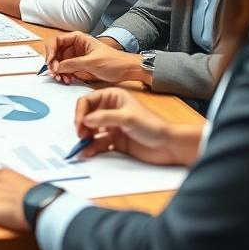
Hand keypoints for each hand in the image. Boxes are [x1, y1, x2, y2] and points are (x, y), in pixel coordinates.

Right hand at [44, 31, 144, 84]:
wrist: (127, 70)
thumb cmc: (114, 61)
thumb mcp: (92, 62)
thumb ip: (72, 64)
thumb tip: (57, 67)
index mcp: (78, 39)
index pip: (57, 41)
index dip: (51, 51)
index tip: (50, 63)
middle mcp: (75, 46)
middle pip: (56, 52)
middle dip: (53, 63)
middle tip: (55, 74)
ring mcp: (76, 56)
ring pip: (59, 62)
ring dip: (58, 71)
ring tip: (63, 79)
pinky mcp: (79, 66)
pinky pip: (66, 70)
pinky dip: (64, 75)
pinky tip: (67, 80)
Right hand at [73, 88, 200, 165]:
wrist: (169, 146)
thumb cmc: (152, 126)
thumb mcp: (127, 118)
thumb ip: (104, 118)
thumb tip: (85, 120)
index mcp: (113, 97)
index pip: (88, 100)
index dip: (81, 111)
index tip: (79, 124)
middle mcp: (110, 110)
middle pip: (87, 116)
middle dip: (81, 125)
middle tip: (81, 136)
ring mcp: (112, 126)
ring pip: (91, 131)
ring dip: (85, 138)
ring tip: (83, 146)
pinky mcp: (114, 140)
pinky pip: (97, 143)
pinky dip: (91, 148)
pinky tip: (87, 153)